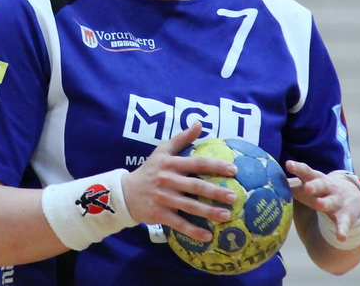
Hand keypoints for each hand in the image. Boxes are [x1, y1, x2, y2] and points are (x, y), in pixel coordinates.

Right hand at [122, 122, 237, 241]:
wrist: (126, 192)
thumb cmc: (149, 170)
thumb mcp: (162, 151)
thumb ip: (182, 138)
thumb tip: (199, 123)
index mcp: (171, 164)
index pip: (197, 163)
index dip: (215, 166)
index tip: (233, 170)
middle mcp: (167, 180)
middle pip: (195, 186)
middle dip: (216, 192)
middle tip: (234, 196)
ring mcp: (163, 198)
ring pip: (189, 206)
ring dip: (208, 212)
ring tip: (227, 216)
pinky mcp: (159, 215)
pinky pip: (178, 224)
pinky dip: (193, 231)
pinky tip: (208, 236)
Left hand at [286, 160, 359, 242]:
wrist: (353, 198)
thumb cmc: (320, 191)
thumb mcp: (308, 185)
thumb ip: (291, 184)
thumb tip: (268, 183)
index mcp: (316, 179)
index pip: (306, 172)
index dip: (298, 168)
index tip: (288, 164)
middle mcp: (328, 188)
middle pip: (321, 184)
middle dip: (314, 186)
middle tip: (307, 187)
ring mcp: (337, 201)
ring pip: (331, 202)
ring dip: (326, 203)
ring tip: (320, 204)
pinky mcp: (345, 216)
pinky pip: (343, 223)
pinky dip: (342, 230)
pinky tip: (341, 237)